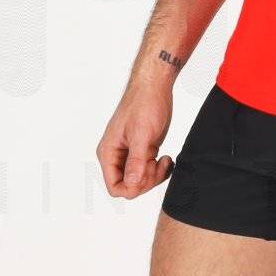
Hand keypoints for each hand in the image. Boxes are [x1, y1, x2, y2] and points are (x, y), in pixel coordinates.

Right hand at [96, 71, 175, 199]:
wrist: (154, 87)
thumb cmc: (143, 104)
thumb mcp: (141, 134)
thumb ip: (136, 161)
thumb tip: (131, 183)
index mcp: (109, 152)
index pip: (114, 186)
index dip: (132, 188)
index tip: (148, 175)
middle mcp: (116, 155)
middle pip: (129, 185)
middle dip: (146, 180)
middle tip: (159, 164)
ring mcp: (130, 154)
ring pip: (140, 180)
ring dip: (155, 175)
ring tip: (164, 160)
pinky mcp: (142, 151)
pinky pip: (149, 170)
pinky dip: (160, 170)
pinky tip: (167, 159)